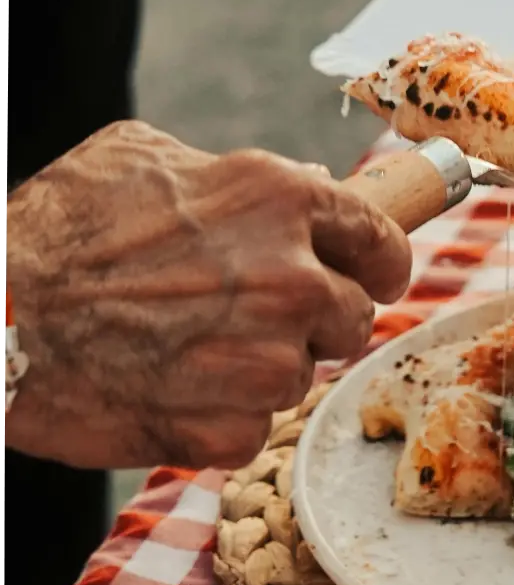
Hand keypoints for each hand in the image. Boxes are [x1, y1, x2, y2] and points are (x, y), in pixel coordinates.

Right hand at [5, 121, 411, 470]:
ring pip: (302, 376)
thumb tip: (297, 187)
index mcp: (280, 198)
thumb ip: (238, 177)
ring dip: (261, 368)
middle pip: (355, 317)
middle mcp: (288, 277)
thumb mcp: (149, 155)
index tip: (375, 273)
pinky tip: (170, 385)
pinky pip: (255, 429)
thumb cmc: (60, 225)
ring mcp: (262, 360)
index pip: (382, 237)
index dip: (381, 260)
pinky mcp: (225, 428)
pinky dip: (221, 417)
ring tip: (192, 346)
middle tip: (265, 315)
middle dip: (319, 318)